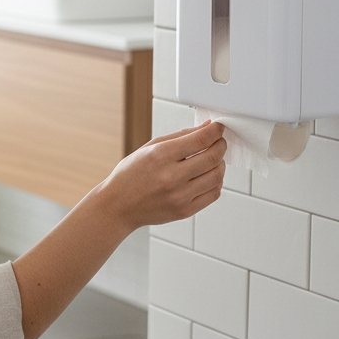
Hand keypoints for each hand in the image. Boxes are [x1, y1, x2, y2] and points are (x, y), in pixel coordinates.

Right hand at [100, 119, 225, 230]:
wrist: (118, 206)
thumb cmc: (130, 175)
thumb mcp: (150, 148)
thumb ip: (180, 136)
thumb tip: (205, 127)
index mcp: (161, 156)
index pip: (201, 140)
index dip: (216, 130)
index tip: (218, 127)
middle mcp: (171, 177)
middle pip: (213, 157)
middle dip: (221, 145)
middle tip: (219, 141)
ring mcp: (179, 196)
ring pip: (217, 176)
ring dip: (221, 164)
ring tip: (214, 159)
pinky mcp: (184, 211)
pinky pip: (213, 194)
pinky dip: (217, 182)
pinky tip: (209, 176)